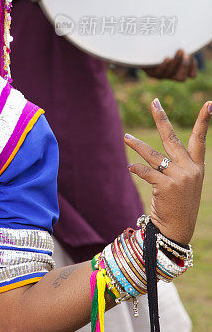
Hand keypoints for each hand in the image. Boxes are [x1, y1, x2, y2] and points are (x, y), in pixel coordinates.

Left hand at [125, 99, 209, 243]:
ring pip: (153, 154)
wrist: (177, 229)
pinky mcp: (167, 186)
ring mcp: (179, 177)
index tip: (209, 104)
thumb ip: (174, 165)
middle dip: (161, 118)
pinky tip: (130, 168)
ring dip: (137, 145)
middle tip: (153, 102)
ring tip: (126, 137)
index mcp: (196, 166)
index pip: (200, 139)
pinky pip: (146, 171)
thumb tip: (148, 153)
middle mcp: (190, 169)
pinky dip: (136, 169)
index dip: (203, 121)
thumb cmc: (177, 205)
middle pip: (172, 138)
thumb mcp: (183, 183)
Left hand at [144, 49, 197, 81]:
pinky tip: (167, 57)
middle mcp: (171, 75)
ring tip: (179, 50)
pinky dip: (164, 65)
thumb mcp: (176, 45)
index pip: (191, 75)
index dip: (192, 67)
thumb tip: (194, 41)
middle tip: (186, 53)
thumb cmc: (165, 44)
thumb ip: (185, 46)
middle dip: (185, 66)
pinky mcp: (151, 73)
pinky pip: (158, 73)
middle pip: (181, 78)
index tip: (190, 55)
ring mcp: (161, 75)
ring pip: (171, 74)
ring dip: (176, 62)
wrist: (145, 46)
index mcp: (181, 70)